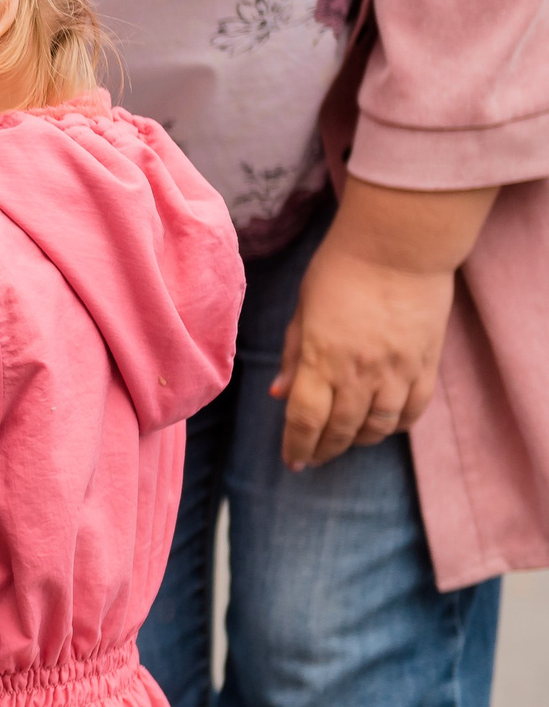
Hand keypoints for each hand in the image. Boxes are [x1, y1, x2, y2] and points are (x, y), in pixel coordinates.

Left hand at [272, 178, 496, 468]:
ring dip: (357, 441)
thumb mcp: (303, 312)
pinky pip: (413, 411)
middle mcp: (361, 372)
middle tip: (312, 458)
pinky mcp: (427, 364)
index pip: (306, 419)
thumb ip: (294, 356)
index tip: (291, 460)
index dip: (297, 445)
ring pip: (379, 427)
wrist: (399, 246)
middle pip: (341, 429)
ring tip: (342, 442)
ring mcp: (398, 370)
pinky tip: (381, 427)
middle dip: (323, 450)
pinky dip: (395, 426)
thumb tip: (279, 394)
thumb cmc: (340, 271)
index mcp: (322, 358)